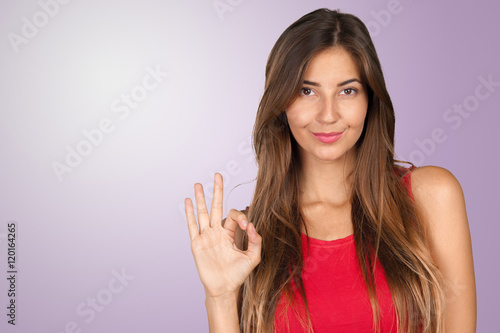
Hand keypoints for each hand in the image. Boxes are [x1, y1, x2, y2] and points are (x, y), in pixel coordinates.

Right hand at [185, 173, 261, 298]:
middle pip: (216, 206)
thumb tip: (252, 226)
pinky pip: (192, 225)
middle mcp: (217, 232)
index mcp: (230, 233)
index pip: (234, 216)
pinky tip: (188, 201)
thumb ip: (256, 242)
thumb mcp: (253, 258)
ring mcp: (206, 236)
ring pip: (203, 213)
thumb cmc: (238, 274)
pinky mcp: (196, 243)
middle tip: (218, 175)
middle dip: (217, 191)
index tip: (247, 228)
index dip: (241, 218)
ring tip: (198, 183)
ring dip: (201, 198)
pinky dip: (189, 213)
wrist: (224, 288)